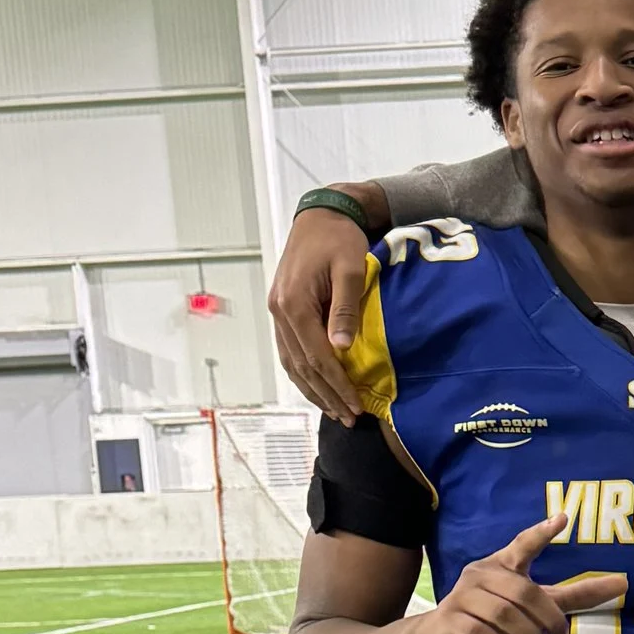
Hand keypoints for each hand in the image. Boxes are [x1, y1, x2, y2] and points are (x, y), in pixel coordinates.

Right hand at [270, 202, 380, 421]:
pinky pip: (289, 350)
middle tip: (348, 417)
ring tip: (334, 410)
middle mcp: (280, 312)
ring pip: (291, 362)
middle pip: (301, 366)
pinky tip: (317, 387)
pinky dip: (303, 373)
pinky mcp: (282, 310)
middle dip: (326, 395)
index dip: (336, 385)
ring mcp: (278, 312)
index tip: (355, 406)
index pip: (316, 356)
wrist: (321, 215)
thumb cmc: (339, 239)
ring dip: (313, 389)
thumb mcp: (350, 269)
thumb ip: (345, 308)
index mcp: (294, 304)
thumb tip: (341, 348)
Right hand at [411, 519, 622, 633]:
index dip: (541, 533)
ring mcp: (463, 596)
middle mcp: (481, 574)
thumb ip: (573, 595)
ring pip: (504, 614)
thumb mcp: (534, 603)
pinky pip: (483, 633)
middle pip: (523, 592)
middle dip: (547, 618)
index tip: (564, 519)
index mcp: (502, 563)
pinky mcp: (452, 620)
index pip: (523, 544)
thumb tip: (622, 584)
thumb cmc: (494, 615)